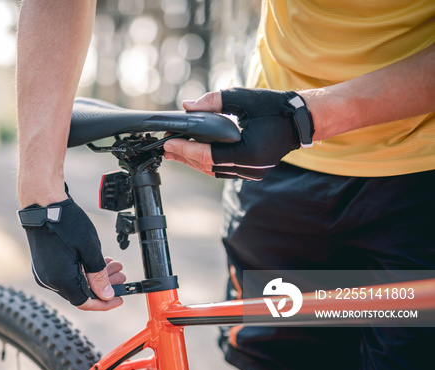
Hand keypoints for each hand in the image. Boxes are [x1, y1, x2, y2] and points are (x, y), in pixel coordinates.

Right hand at [20, 197, 123, 310]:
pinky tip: (96, 260)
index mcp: (60, 280)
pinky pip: (66, 275)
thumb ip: (98, 275)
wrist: (43, 205)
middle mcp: (49, 281)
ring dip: (94, 276)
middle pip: (81, 292)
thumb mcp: (90, 249)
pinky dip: (82, 270)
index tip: (119, 298)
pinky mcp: (44, 265)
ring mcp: (44, 273)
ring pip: (75, 283)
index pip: (85, 302)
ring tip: (113, 265)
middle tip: (120, 275)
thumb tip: (106, 295)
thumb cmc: (66, 223)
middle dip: (103, 285)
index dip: (104, 303)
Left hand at [164, 88, 311, 180]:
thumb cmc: (275, 107)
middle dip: (185, 156)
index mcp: (249, 153)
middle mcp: (251, 168)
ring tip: (175, 153)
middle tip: (165, 148)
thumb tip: (186, 106)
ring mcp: (252, 173)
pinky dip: (208, 163)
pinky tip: (194, 156)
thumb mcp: (242, 98)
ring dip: (194, 161)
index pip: (208, 155)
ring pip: (215, 171)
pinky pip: (224, 170)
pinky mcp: (253, 172)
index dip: (185, 149)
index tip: (168, 141)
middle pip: (208, 166)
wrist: (302, 120)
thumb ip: (213, 101)